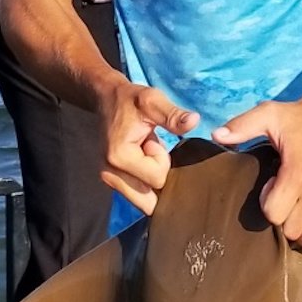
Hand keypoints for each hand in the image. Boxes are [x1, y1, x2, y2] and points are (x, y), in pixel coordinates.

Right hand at [98, 82, 199, 213]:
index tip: (152, 140)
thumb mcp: (153, 100)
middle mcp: (109, 174)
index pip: (157, 179)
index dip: (162, 160)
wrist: (107, 99)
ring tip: (144, 155)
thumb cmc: (131, 100)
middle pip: (149, 198)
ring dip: (151, 180)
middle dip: (157, 176)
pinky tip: (141, 163)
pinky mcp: (112, 182)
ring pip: (144, 201)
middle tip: (148, 150)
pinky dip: (146, 184)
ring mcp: (109, 180)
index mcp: (119, 156)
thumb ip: (173, 115)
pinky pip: (139, 197)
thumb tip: (194, 121)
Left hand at [212, 96, 301, 247]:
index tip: (270, 183)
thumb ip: (241, 126)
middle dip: (282, 217)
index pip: (274, 213)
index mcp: (298, 174)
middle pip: (292, 230)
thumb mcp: (268, 114)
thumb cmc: (298, 119)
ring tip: (296, 212)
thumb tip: (216, 136)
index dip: (265, 201)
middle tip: (282, 195)